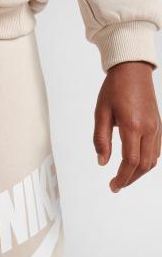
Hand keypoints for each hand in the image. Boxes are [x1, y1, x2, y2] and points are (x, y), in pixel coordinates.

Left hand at [94, 61, 160, 192]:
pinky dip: (146, 162)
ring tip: (123, 178)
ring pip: (153, 159)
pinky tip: (135, 165)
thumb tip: (102, 162)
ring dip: (139, 172)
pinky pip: (156, 150)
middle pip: (144, 164)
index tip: (113, 186)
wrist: (132, 70)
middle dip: (130, 178)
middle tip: (115, 186)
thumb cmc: (114, 90)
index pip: (130, 160)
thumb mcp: (101, 114)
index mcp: (133, 126)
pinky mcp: (158, 125)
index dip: (122, 177)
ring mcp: (156, 127)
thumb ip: (101, 139)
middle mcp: (149, 128)